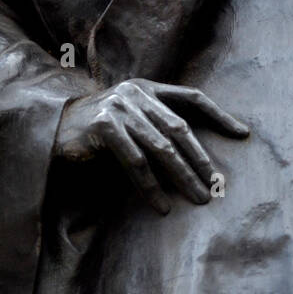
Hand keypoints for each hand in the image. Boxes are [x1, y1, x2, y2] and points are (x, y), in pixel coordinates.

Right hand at [55, 78, 248, 214]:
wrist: (50, 130)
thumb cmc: (95, 132)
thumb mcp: (130, 121)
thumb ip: (156, 126)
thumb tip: (197, 160)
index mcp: (147, 88)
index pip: (192, 98)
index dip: (219, 115)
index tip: (243, 135)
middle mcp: (135, 93)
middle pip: (180, 129)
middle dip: (201, 160)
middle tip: (216, 185)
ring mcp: (119, 107)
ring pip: (161, 148)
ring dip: (182, 177)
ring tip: (197, 198)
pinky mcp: (104, 126)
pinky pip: (135, 163)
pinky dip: (151, 187)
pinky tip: (162, 205)